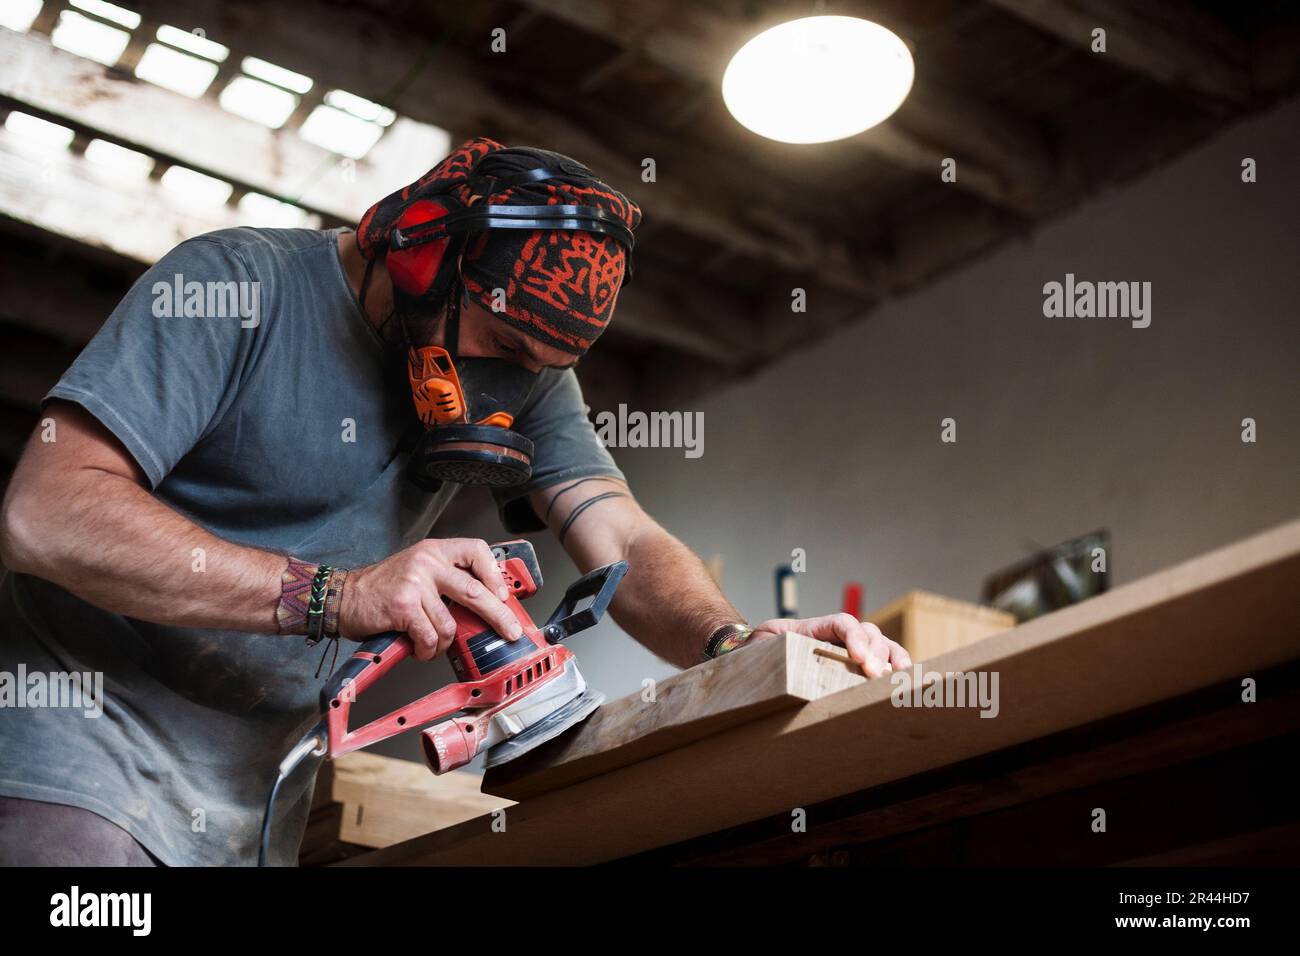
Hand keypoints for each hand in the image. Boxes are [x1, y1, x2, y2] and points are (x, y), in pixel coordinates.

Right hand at [339, 538, 522, 660]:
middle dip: (498, 616)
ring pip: (450, 623)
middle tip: (510, 630)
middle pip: (475, 590)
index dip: (494, 574)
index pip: (477, 550)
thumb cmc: (382, 589)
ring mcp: (415, 583)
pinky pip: (430, 636)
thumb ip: (447, 578)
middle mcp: (427, 562)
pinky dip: (427, 650)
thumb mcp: (418, 570)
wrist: (343, 597)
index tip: (503, 596)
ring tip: (432, 645)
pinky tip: (419, 649)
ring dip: (444, 643)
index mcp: (435, 551)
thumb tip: (484, 601)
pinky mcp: (404, 606)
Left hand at [751, 613, 911, 678]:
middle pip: (867, 632)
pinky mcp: (856, 669)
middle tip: (873, 673)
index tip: (858, 656)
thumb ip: (770, 649)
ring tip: (895, 677)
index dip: (854, 636)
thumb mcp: (759, 648)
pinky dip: (896, 668)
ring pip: (881, 644)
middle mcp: (836, 637)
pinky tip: (901, 681)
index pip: (841, 622)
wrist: (753, 662)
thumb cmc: (757, 654)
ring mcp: (849, 651)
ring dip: (892, 658)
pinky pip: (883, 663)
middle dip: (875, 651)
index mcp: (813, 629)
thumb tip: (779, 662)